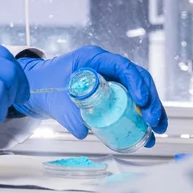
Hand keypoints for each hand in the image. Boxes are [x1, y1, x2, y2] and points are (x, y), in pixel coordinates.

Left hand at [16, 46, 167, 146]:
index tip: (140, 100)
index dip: (135, 82)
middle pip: (137, 78)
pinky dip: (141, 117)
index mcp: (92, 58)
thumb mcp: (53, 99)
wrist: (35, 87)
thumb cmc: (43, 85)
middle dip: (150, 99)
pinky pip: (131, 103)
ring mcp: (110, 79)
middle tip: (153, 120)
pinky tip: (147, 134)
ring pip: (139, 91)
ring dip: (151, 109)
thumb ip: (67, 114)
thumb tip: (83, 131)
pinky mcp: (111, 94)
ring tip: (157, 129)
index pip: (121, 66)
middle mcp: (106, 67)